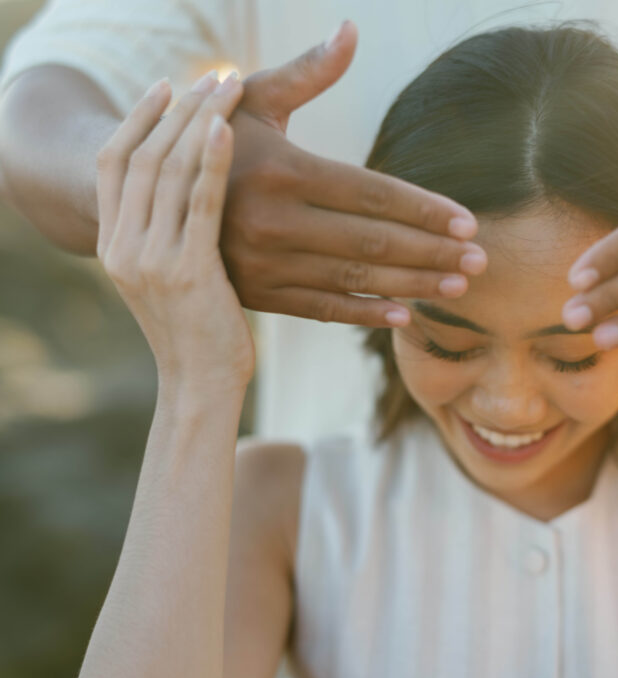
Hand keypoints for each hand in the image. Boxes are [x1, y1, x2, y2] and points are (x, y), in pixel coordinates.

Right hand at [96, 72, 253, 390]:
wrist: (202, 387)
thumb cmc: (200, 334)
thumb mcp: (172, 280)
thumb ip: (170, 238)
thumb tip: (194, 197)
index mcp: (113, 245)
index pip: (114, 163)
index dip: (138, 119)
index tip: (167, 86)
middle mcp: (123, 246)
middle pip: (142, 156)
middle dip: (178, 110)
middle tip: (213, 75)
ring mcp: (150, 258)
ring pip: (169, 171)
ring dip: (199, 122)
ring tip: (228, 88)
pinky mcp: (187, 271)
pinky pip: (198, 204)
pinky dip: (212, 162)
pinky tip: (226, 130)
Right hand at [221, 20, 485, 327]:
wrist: (146, 195)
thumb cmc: (215, 137)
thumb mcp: (253, 99)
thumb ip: (308, 72)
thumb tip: (351, 30)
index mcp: (281, 169)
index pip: (372, 193)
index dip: (425, 210)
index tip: (469, 221)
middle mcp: (272, 220)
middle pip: (372, 241)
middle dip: (433, 251)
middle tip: (481, 259)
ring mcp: (263, 263)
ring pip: (354, 279)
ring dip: (413, 284)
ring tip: (460, 284)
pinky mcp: (257, 294)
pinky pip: (321, 309)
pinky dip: (365, 313)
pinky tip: (406, 316)